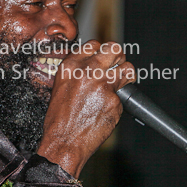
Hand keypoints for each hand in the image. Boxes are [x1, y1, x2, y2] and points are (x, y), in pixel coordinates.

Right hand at [36, 40, 134, 177]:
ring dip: (126, 76)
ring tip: (120, 85)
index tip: (104, 59)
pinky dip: (119, 102)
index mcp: (71, 66)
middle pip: (114, 49)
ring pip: (128, 68)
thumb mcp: (60, 87)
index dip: (102, 52)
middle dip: (118, 58)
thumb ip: (77, 72)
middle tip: (116, 68)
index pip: (95, 44)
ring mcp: (103, 85)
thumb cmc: (59, 119)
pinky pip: (125, 95)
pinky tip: (107, 109)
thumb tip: (93, 65)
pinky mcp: (114, 100)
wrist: (63, 142)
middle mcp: (87, 71)